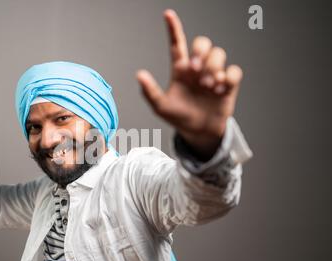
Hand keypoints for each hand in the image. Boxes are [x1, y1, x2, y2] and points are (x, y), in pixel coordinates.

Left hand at [137, 9, 242, 159]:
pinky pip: (235, 70)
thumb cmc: (179, 117)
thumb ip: (150, 92)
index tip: (167, 14)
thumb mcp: (161, 107)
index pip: (176, 44)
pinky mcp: (229, 84)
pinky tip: (221, 90)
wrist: (198, 132)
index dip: (173, 28)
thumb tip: (139, 74)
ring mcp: (214, 74)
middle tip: (195, 69)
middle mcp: (198, 68)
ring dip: (214, 67)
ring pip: (219, 53)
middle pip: (203, 42)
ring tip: (209, 86)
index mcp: (180, 70)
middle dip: (200, 51)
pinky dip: (229, 77)